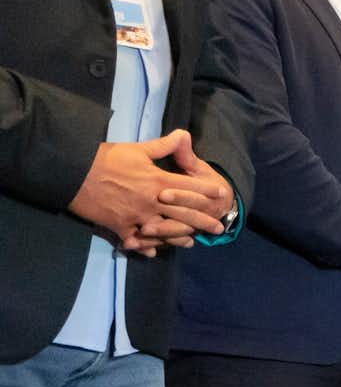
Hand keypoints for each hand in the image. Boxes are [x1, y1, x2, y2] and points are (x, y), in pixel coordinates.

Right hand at [68, 130, 223, 253]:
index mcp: (158, 181)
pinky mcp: (120, 226)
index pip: (190, 188)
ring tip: (191, 243)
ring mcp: (137, 216)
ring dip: (179, 238)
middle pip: (184, 214)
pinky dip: (144, 247)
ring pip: (164, 231)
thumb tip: (184, 134)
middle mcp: (152, 201)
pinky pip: (136, 240)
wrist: (73, 173)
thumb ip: (163, 146)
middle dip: (203, 221)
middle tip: (219, 228)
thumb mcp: (137, 149)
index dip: (207, 191)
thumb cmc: (106, 158)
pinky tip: (153, 252)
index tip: (222, 195)